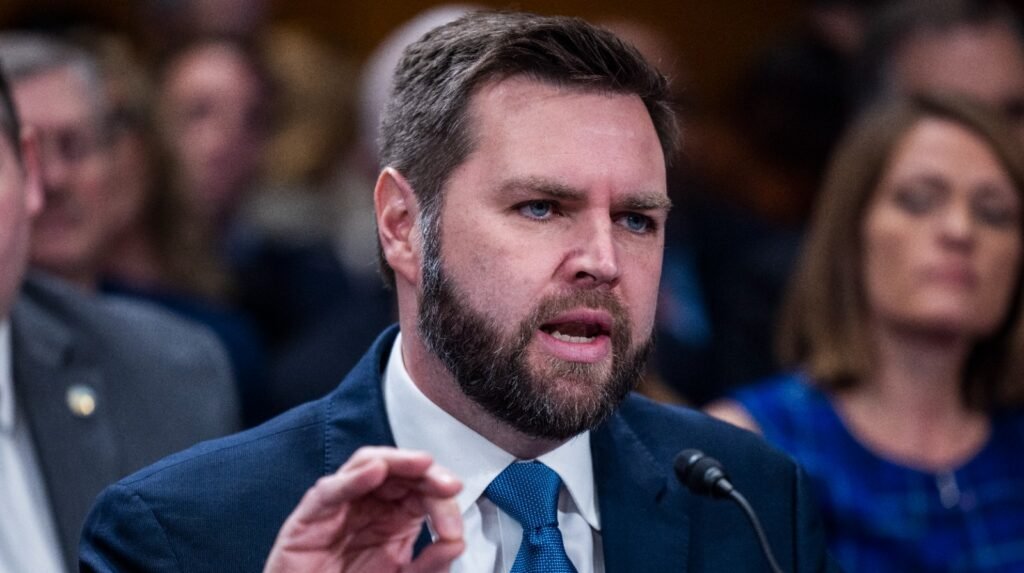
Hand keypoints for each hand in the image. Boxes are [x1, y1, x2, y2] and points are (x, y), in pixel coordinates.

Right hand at [264, 447, 464, 572]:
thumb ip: (430, 564)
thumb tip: (457, 541)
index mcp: (393, 518)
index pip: (421, 489)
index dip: (441, 497)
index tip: (453, 526)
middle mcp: (368, 506)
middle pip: (398, 471)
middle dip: (426, 473)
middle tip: (448, 486)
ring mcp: (339, 508)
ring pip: (366, 465)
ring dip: (396, 461)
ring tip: (423, 464)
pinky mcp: (308, 518)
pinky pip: (329, 491)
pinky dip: (352, 479)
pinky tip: (376, 471)